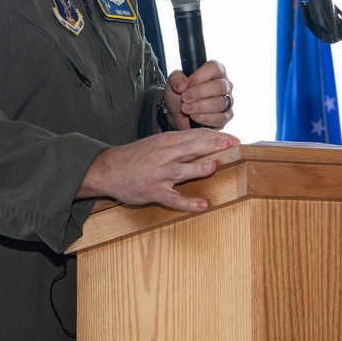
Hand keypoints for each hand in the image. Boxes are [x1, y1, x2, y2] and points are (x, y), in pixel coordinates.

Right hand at [77, 130, 240, 210]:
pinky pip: (172, 198)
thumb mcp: (156, 143)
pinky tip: (202, 205)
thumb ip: (178, 143)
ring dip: (197, 167)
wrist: (107, 169)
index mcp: (166, 141)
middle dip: (213, 144)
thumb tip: (203, 143)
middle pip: (191, 147)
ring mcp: (158, 173)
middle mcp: (164, 154)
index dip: (215, 135)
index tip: (234, 138)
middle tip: (233, 143)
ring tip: (213, 165)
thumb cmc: (136, 157)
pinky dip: (187, 202)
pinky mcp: (153, 191)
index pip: (195, 135)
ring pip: (181, 169)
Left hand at [163, 60, 233, 130]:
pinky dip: (205, 118)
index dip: (200, 76)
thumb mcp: (173, 83)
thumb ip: (176, 79)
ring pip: (220, 103)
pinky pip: (220, 118)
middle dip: (199, 93)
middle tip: (184, 98)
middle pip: (219, 86)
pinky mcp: (226, 116)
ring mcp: (227, 101)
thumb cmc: (179, 94)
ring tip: (186, 109)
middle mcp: (224, 84)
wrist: (177, 114)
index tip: (188, 84)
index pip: (214, 68)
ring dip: (200, 107)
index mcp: (215, 71)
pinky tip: (194, 116)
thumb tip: (183, 84)